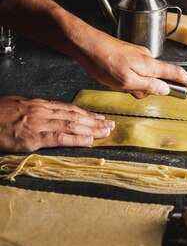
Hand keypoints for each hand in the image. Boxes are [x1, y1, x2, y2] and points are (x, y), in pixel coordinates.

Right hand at [0, 96, 115, 151]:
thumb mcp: (17, 106)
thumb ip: (34, 110)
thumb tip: (48, 114)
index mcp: (38, 104)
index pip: (68, 108)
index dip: (86, 113)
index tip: (99, 117)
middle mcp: (41, 111)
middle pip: (74, 115)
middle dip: (94, 120)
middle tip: (110, 125)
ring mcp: (37, 124)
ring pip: (71, 125)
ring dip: (91, 129)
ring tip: (106, 132)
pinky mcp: (31, 138)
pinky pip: (58, 138)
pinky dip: (76, 139)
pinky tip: (88, 140)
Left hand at [76, 28, 186, 98]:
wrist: (85, 43)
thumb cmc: (102, 60)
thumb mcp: (126, 81)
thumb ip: (148, 87)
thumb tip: (165, 90)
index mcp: (150, 65)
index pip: (177, 74)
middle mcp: (147, 58)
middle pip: (156, 80)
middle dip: (143, 90)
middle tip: (125, 89)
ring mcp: (137, 56)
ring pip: (142, 78)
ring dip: (130, 85)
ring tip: (113, 80)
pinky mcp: (127, 55)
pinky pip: (132, 72)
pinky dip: (123, 79)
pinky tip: (109, 76)